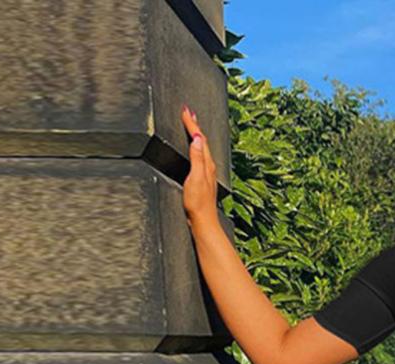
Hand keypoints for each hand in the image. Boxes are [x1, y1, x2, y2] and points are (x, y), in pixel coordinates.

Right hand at [180, 104, 217, 226]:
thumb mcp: (196, 177)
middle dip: (194, 126)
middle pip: (202, 141)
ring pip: (202, 149)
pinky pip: (200, 157)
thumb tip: (198, 138)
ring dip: (196, 136)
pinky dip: (196, 148)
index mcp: (207, 164)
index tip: (185, 110)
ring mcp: (207, 174)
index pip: (200, 138)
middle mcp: (209, 167)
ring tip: (191, 126)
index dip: (192, 124)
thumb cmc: (198, 203)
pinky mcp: (203, 180)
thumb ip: (197, 157)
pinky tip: (195, 151)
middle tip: (188, 113)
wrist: (202, 221)